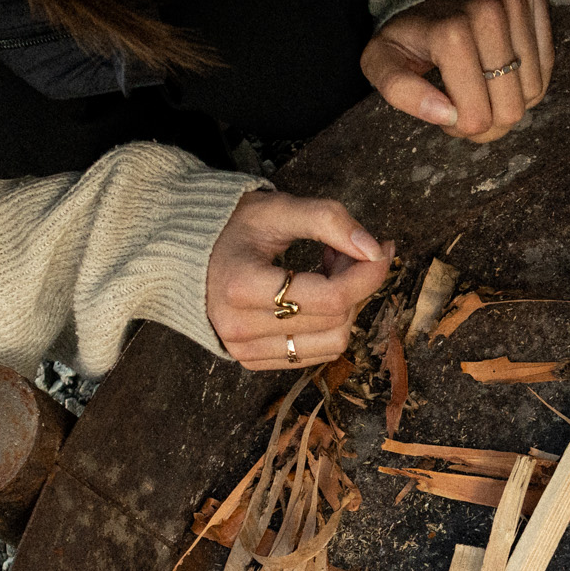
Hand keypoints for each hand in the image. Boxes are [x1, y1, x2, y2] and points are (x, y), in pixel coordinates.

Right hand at [206, 191, 389, 370]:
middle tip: (344, 250)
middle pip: (337, 321)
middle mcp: (241, 329)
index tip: (382, 248)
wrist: (187, 255)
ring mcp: (245, 351)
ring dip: (346, 307)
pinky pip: (316, 353)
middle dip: (356, 283)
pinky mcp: (253, 361)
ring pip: (332, 344)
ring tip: (329, 271)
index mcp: (242, 288)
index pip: (331, 297)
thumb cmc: (231, 228)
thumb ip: (327, 220)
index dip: (368, 274)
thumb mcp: (277, 209)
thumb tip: (374, 249)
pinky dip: (329, 324)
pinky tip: (316, 294)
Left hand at [362, 0, 554, 139]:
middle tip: (469, 106)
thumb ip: (400, 90)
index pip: (476, 116)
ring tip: (484, 87)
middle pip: (511, 109)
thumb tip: (446, 116)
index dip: (461, 127)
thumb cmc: (408, 29)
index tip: (447, 112)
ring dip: (510, 100)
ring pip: (534, 91)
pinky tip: (503, 70)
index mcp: (451, 32)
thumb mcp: (381, 59)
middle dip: (490, 122)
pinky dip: (527, 78)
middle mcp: (490, 11)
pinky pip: (547, 64)